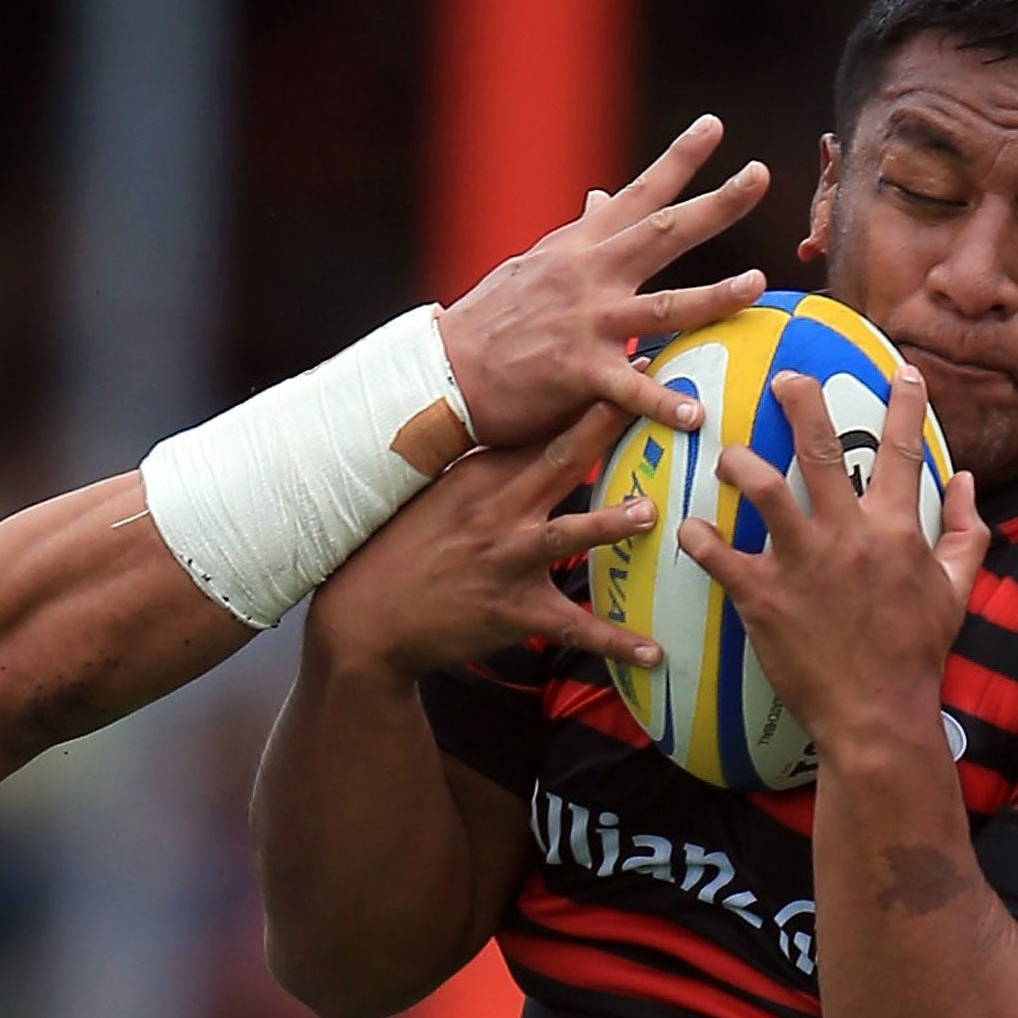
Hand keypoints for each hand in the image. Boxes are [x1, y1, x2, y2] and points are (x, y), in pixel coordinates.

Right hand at [308, 401, 662, 678]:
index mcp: (481, 476)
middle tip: (653, 403)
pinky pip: (573, 626)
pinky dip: (614, 639)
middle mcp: (496, 511)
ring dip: (608, 524)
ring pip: (565, 536)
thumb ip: (490, 466)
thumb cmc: (406, 549)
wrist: (363, 617)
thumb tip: (531, 432)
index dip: (584, 398)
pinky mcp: (513, 611)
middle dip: (603, 428)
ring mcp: (506, 560)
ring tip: (648, 512)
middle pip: (558, 460)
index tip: (625, 365)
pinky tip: (654, 651)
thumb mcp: (440, 495)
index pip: (539, 429)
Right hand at [438, 114, 770, 446]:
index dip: (678, 158)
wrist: (443, 370)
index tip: (715, 125)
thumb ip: (579, 234)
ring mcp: (587, 322)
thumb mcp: (535, 264)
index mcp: (582, 248)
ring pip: (664, 304)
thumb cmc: (494, 319)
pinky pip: (630, 390)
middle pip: (664, 232)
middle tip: (760, 175)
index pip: (638, 194)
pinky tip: (695, 415)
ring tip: (757, 284)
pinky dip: (662, 403)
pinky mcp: (577, 372)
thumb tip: (601, 194)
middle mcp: (589, 275)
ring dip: (714, 294)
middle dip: (715, 204)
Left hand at [677, 365, 988, 747]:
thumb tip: (967, 479)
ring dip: (741, 463)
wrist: (877, 715)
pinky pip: (721, 558)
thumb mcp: (955, 590)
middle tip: (785, 378)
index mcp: (895, 530)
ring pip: (765, 492)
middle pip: (821, 452)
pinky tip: (687, 526)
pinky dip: (699, 539)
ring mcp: (803, 565)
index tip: (899, 368)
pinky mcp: (764, 598)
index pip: (902, 451)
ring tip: (726, 453)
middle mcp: (848, 536)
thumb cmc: (916, 653)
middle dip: (802, 404)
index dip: (904, 404)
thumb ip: (964, 531)